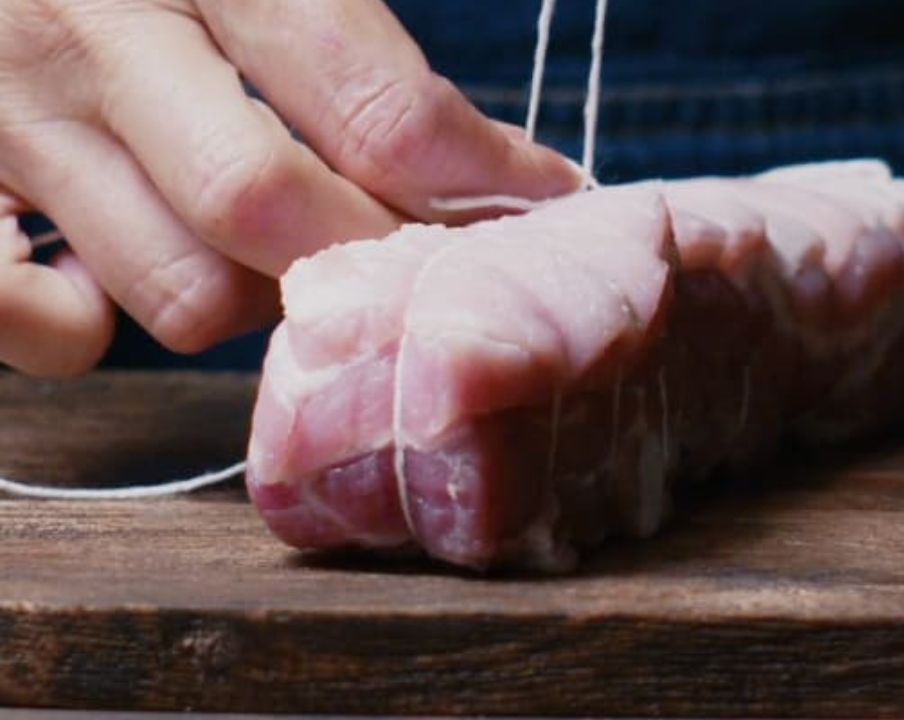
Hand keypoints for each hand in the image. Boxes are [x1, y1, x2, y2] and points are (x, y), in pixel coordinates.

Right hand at [0, 0, 577, 376]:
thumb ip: (344, 30)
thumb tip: (489, 160)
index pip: (377, 106)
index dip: (482, 177)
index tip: (543, 201)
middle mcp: (86, 32)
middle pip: (271, 211)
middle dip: (371, 253)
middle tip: (413, 250)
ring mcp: (2, 120)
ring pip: (185, 294)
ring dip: (257, 294)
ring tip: (268, 247)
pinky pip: (49, 334)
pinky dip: (97, 328)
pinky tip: (114, 270)